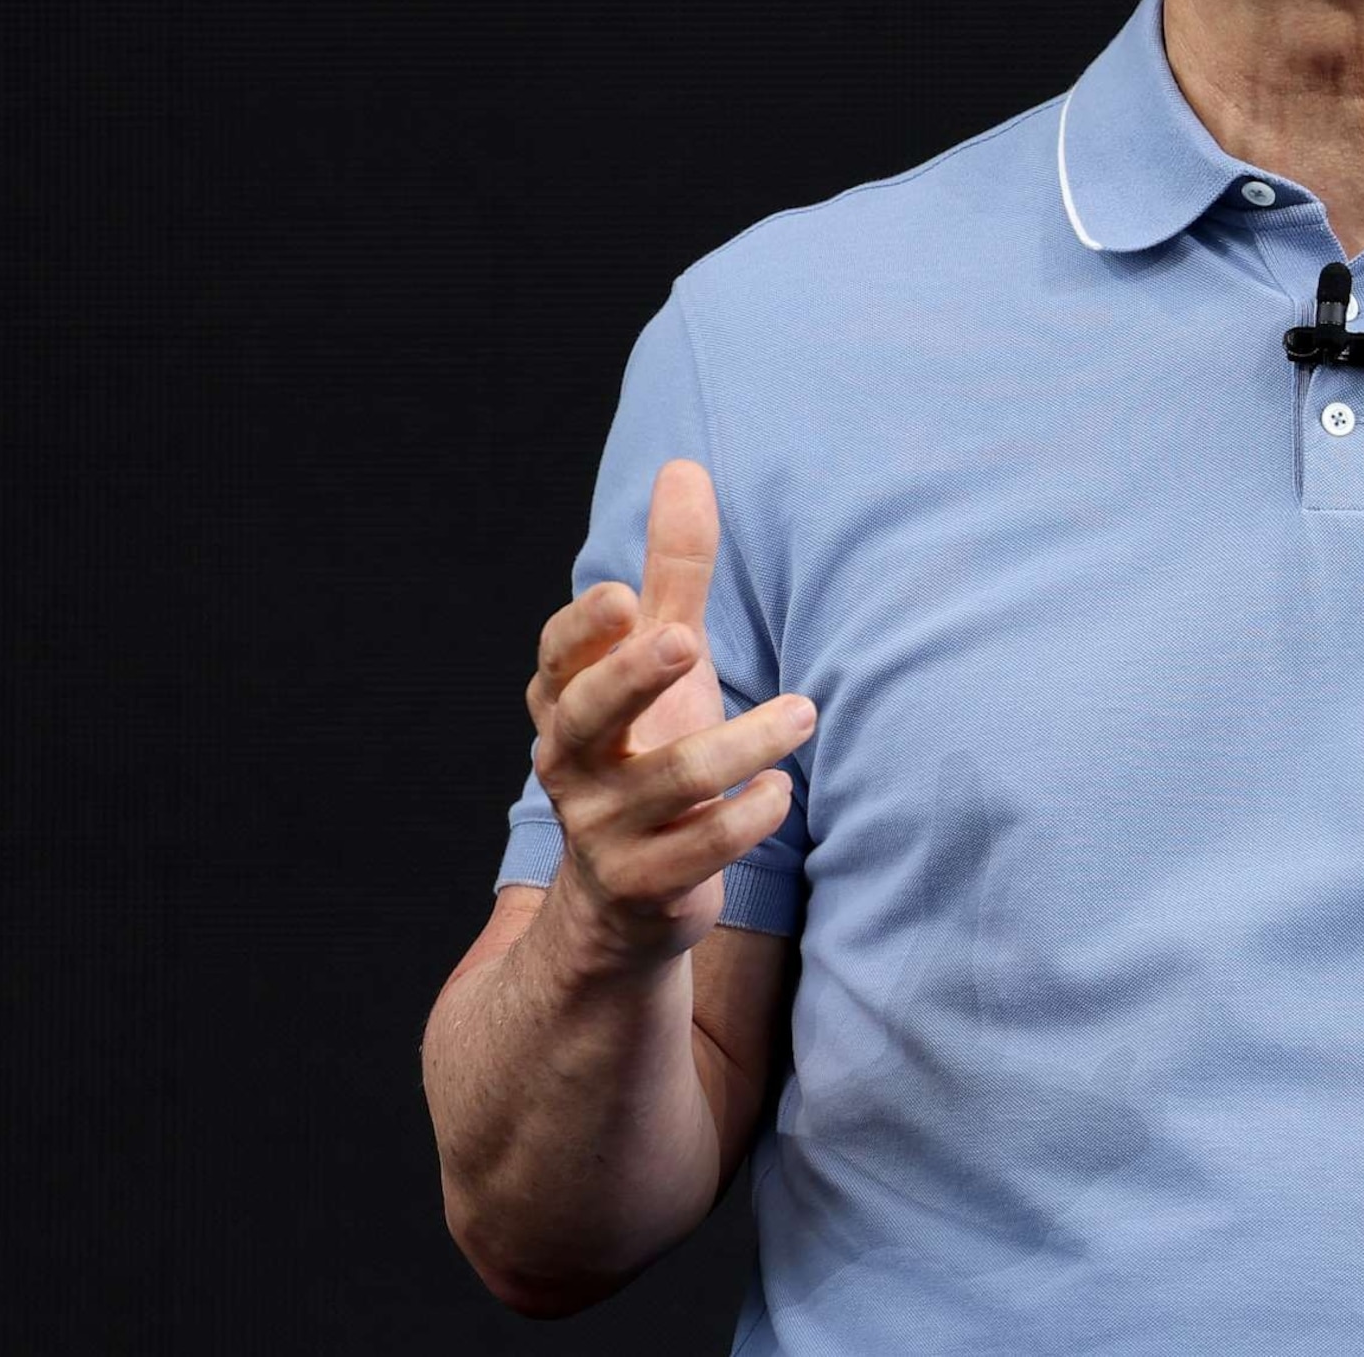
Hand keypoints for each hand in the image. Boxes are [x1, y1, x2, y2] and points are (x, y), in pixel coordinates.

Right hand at [524, 458, 819, 974]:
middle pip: (588, 717)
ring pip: (668, 783)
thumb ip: (674, 572)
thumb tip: (684, 466)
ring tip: (804, 711)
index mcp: (569, 701)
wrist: (623, 897)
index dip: (583, 631)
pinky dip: (745, 819)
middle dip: (632, 677)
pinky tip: (781, 791)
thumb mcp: (660, 658)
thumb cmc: (646, 748)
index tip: (624, 598)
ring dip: (742, 744)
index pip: (559, 658)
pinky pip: (698, 852)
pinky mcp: (646, 884)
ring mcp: (605, 828)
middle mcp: (572, 762)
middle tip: (685, 642)